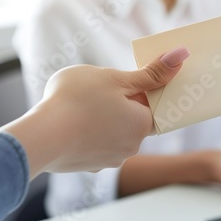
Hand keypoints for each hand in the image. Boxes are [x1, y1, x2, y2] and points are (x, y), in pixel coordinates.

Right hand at [0, 47, 189, 177]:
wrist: (38, 138)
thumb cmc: (76, 102)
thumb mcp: (116, 79)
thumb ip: (150, 72)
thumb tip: (182, 56)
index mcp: (142, 124)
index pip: (157, 107)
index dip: (147, 91)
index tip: (135, 81)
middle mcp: (131, 147)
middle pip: (135, 119)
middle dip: (124, 103)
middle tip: (104, 88)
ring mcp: (109, 159)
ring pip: (114, 131)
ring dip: (106, 118)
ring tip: (84, 104)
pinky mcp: (89, 165)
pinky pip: (96, 143)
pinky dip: (90, 132)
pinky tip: (74, 121)